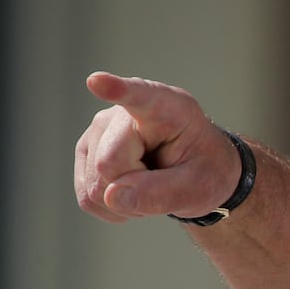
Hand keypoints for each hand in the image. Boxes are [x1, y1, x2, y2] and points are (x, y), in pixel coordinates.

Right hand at [73, 72, 239, 222]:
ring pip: (95, 185)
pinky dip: (112, 207)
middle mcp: (123, 113)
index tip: (97, 81)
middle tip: (165, 182)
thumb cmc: (203, 172)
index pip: (139, 96)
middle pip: (109, 164)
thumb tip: (111, 197)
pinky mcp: (85, 152)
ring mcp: (98, 130)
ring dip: (125, 199)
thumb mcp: (200, 188)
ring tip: (151, 184)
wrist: (194, 174)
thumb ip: (163, 193)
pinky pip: (87, 197)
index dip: (116, 90)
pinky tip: (132, 192)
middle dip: (135, 187)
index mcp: (167, 107)